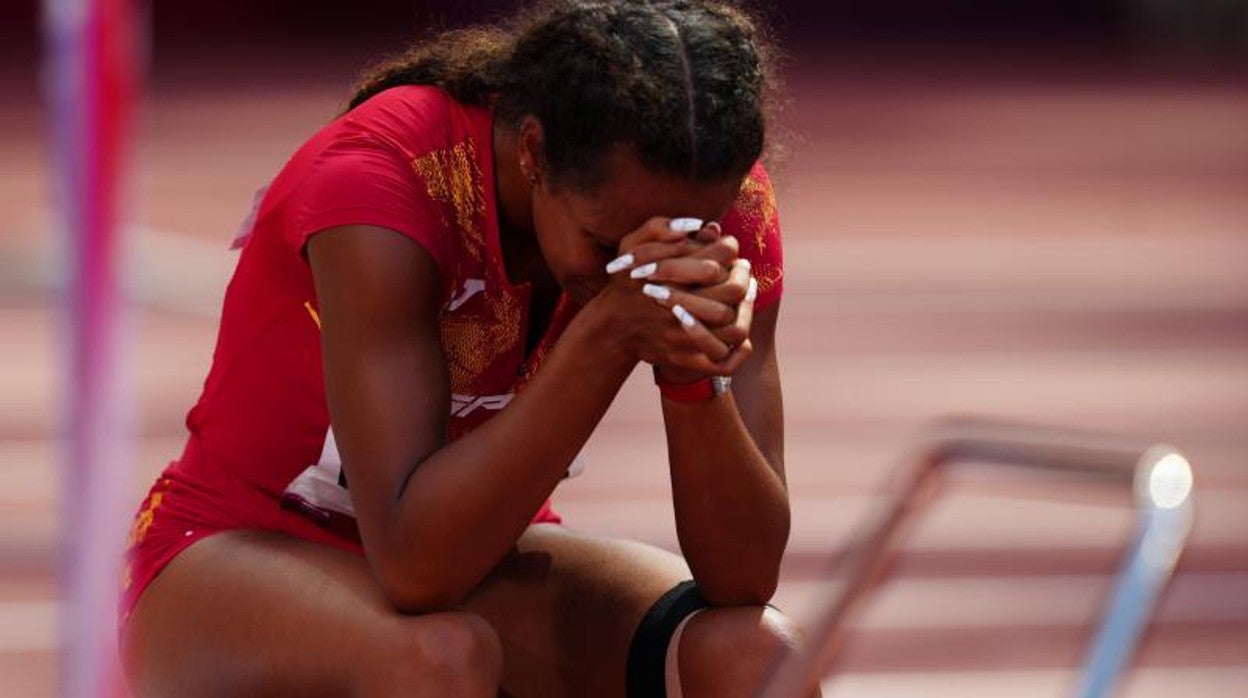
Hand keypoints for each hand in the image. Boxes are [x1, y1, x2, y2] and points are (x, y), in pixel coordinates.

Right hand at [595, 218, 756, 378]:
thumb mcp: (631, 245)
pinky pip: (722, 361)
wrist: (611, 326)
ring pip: (734, 328)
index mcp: (670, 276)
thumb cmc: (625, 282)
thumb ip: (658, 227)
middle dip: (743, 276)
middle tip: (744, 268)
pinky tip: (739, 329)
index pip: (720, 255)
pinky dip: (737, 351)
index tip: (729, 246)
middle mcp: (680, 307)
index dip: (730, 248)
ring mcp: (683, 337)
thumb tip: (700, 224)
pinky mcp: (685, 359)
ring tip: (746, 295)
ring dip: (747, 311)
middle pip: (733, 290)